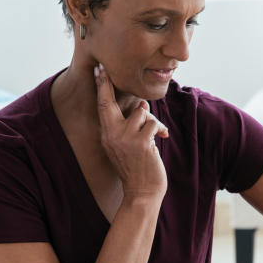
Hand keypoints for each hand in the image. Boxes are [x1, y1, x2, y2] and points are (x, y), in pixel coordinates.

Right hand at [94, 63, 168, 200]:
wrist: (142, 192)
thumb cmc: (138, 168)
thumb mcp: (127, 146)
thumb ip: (129, 127)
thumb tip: (142, 106)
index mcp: (106, 135)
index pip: (102, 107)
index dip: (102, 87)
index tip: (100, 69)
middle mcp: (111, 135)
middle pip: (109, 101)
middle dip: (107, 83)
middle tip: (105, 70)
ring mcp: (125, 139)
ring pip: (141, 111)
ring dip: (151, 120)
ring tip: (154, 134)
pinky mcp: (141, 143)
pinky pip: (153, 123)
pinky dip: (160, 129)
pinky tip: (162, 139)